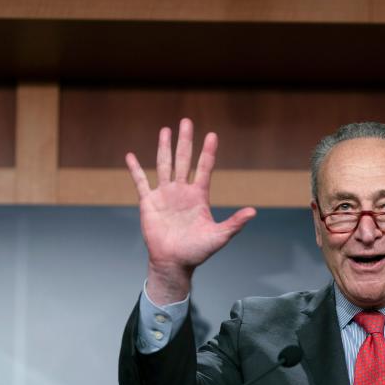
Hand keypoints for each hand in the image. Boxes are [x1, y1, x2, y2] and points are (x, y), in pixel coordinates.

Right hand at [126, 118, 255, 303]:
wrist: (174, 262)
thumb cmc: (197, 251)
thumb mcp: (219, 236)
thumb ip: (235, 223)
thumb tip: (253, 212)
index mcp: (199, 196)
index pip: (204, 168)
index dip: (208, 152)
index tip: (212, 135)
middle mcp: (182, 191)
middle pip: (184, 160)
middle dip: (185, 141)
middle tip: (186, 121)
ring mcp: (165, 195)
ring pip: (164, 165)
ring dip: (164, 147)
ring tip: (165, 130)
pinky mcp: (149, 202)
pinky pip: (141, 182)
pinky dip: (135, 169)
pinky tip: (130, 156)